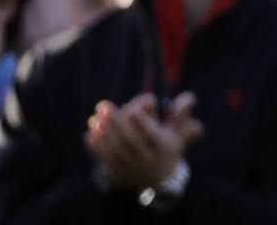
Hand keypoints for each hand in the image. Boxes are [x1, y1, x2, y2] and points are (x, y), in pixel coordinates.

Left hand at [85, 92, 203, 188]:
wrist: (160, 179)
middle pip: (130, 141)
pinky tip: (89, 134)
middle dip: (116, 122)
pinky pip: (106, 161)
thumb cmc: (168, 145)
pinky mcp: (119, 175)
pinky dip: (96, 148)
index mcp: (165, 147)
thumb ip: (181, 113)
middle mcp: (149, 160)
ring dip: (103, 133)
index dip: (143, 122)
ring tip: (94, 118)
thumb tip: (188, 98)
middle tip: (103, 105)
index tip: (132, 108)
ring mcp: (132, 169)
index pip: (153, 135)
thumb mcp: (179, 130)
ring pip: (116, 151)